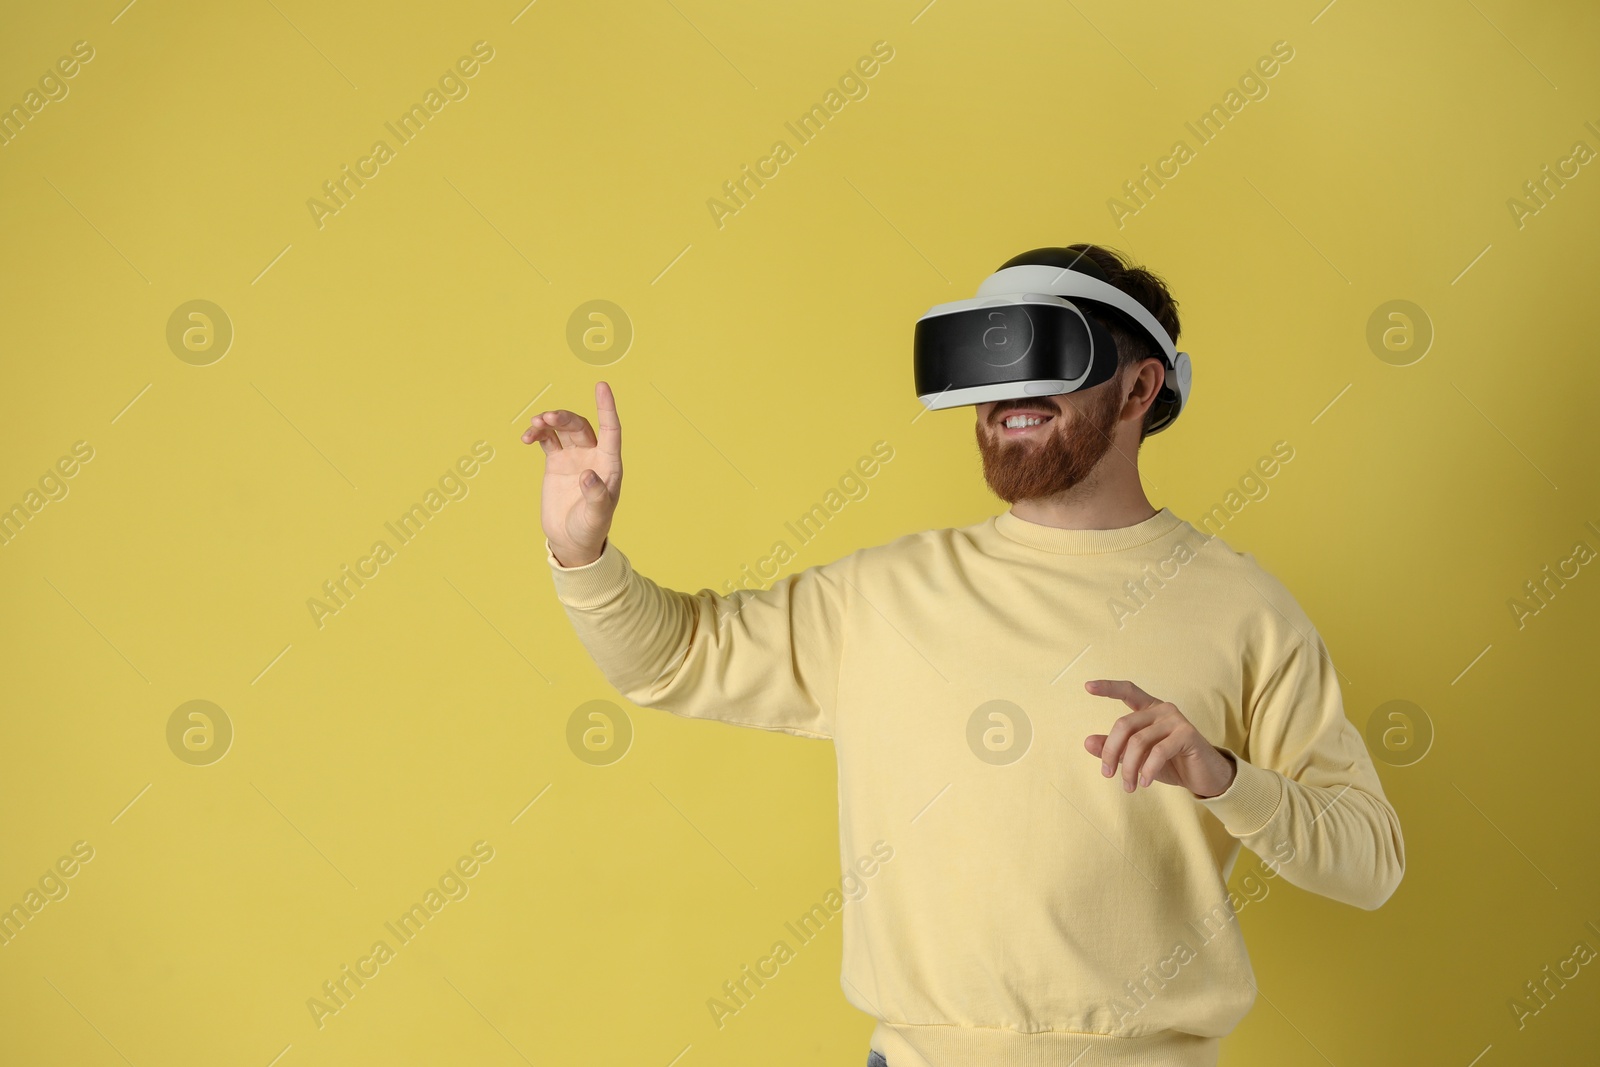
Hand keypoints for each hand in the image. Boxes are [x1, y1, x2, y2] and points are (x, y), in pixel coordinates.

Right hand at [522, 381, 621, 567]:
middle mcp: (592, 456)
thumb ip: (596, 495)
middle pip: (579, 426)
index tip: (601, 386)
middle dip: (563, 417)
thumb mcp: (596, 516)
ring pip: (562, 429)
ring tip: (533, 426)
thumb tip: (589, 474)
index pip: (611, 429)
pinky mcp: (556, 463)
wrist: (571, 540)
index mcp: (608, 464)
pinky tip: (527, 438)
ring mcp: (573, 457)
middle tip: (545, 417)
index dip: (607, 407)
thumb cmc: (590, 528)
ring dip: (548, 422)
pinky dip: (537, 434)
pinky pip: (547, 440)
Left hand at [1082, 679, 1235, 797]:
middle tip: (1107, 774)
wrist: (1205, 777)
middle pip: (1124, 724)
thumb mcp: (1137, 757)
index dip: (1108, 688)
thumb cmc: (1170, 764)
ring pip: (1138, 741)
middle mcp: (1162, 709)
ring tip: (1128, 786)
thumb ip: (1115, 748)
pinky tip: (1145, 782)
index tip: (1087, 686)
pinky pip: (1158, 752)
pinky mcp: (1187, 734)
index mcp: (1149, 709)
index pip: (1128, 691)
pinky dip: (1147, 770)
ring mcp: (1176, 719)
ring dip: (1129, 768)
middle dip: (1111, 751)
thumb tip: (1087, 742)